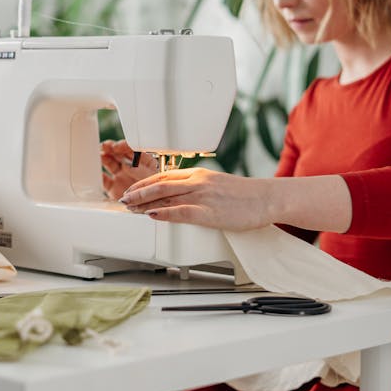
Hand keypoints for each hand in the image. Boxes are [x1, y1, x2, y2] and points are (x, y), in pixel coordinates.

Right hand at [100, 140, 157, 199]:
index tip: (116, 146)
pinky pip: (104, 180)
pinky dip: (99, 176)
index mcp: (143, 161)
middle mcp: (131, 167)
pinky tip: (97, 172)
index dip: (122, 146)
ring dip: (103, 158)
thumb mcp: (154, 176)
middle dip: (110, 148)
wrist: (156, 210)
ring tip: (99, 156)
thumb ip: (141, 169)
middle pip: (119, 153)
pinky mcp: (114, 188)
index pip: (132, 149)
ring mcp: (122, 177)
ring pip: (110, 164)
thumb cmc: (159, 191)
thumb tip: (128, 163)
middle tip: (104, 147)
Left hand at [119, 167, 276, 230]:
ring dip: (144, 202)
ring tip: (130, 208)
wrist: (267, 198)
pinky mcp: (209, 212)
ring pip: (165, 196)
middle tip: (123, 199)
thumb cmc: (246, 195)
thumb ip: (200, 188)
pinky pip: (181, 212)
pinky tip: (151, 216)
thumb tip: (183, 197)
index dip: (145, 183)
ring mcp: (203, 196)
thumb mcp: (218, 185)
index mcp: (200, 174)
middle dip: (138, 192)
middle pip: (160, 184)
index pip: (164, 176)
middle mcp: (198, 182)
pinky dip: (163, 213)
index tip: (133, 189)